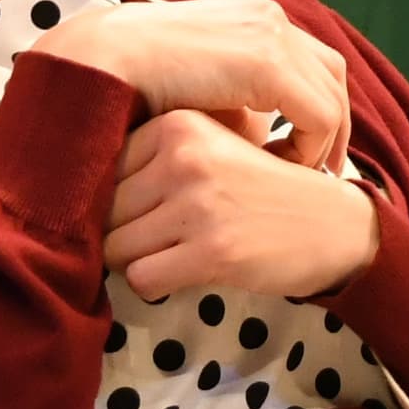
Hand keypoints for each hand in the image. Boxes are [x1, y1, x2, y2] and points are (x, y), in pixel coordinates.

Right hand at [44, 0, 350, 173]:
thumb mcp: (202, 95)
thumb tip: (269, 145)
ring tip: (308, 177)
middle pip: (332, 75)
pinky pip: (319, 114)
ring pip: (333, 96)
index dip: (319, 110)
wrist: (103, 63)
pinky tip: (288, 169)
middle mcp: (271, 18)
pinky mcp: (267, 63)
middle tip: (326, 171)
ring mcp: (272, 35)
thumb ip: (240, 112)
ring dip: (326, 140)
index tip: (306, 153)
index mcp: (256, 18)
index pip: (314, 63)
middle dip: (335, 125)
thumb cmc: (140, 84)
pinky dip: (313, 146)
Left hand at [107, 111, 378, 303]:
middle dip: (125, 233)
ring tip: (177, 252)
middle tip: (164, 238)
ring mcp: (198, 203)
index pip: (102, 170)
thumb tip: (76, 185)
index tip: (150, 209)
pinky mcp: (211, 250)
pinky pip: (142, 279)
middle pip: (103, 212)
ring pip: (115, 249)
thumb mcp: (212, 149)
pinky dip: (155, 284)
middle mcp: (185, 156)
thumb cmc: (262, 191)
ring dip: (139, 260)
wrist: (332, 225)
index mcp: (181, 124)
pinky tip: (188, 271)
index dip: (118, 200)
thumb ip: (155, 156)